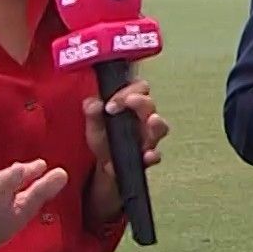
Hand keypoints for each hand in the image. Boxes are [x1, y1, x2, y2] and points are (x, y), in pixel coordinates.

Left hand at [84, 78, 170, 222]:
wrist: (105, 163)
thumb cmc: (104, 137)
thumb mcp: (94, 123)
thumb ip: (92, 112)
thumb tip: (93, 103)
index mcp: (132, 104)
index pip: (138, 87)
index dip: (126, 91)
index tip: (110, 104)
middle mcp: (144, 118)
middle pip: (150, 104)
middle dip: (141, 102)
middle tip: (129, 101)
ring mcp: (149, 137)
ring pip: (160, 127)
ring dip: (157, 124)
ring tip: (152, 120)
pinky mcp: (148, 156)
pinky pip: (155, 155)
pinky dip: (152, 155)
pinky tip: (147, 155)